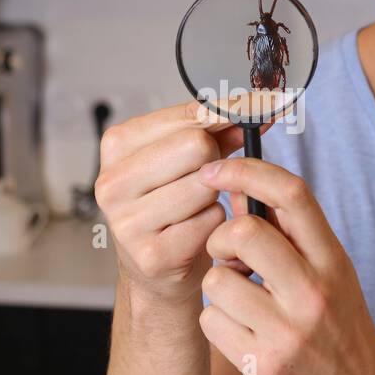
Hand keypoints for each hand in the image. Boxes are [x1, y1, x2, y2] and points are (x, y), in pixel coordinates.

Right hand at [94, 100, 271, 313]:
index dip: (230, 110)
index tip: (262, 105)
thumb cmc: (171, 205)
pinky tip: (196, 233)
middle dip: (215, 160)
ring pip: (206, 186)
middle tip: (206, 178)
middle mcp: (113, 181)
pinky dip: (214, 226)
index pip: (188, 113)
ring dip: (214, 197)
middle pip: (197, 146)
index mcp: (116, 145)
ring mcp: (127, 221)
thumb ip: (218, 130)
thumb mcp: (185, 159)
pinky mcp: (151, 255)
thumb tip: (262, 109)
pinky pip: (210, 223)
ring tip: (195, 209)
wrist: (154, 269)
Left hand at [196, 157, 374, 374]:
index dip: (247, 170)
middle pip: (244, 232)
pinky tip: (241, 331)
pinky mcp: (263, 366)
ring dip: (218, 286)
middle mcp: (313, 292)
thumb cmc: (334, 318)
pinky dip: (216, 322)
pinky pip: (210, 321)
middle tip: (229, 257)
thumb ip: (283, 228)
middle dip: (221, 238)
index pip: (291, 194)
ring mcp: (288, 332)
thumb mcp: (323, 266)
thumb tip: (233, 186)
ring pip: (216, 280)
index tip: (216, 168)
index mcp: (331, 258)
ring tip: (242, 300)